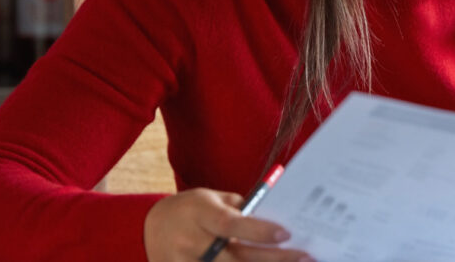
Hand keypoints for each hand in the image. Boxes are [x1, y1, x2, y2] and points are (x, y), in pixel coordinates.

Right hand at [144, 188, 313, 260]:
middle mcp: (193, 241)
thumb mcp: (212, 199)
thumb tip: (277, 219)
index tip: (286, 233)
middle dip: (275, 259)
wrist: (148, 228)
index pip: (231, 224)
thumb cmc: (191, 209)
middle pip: (238, 257)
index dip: (258, 230)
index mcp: (200, 213)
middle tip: (306, 256)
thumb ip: (241, 209)